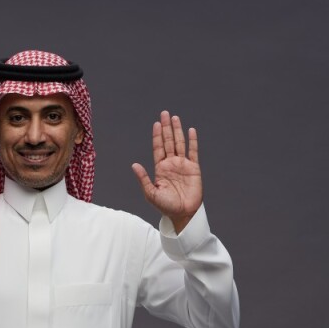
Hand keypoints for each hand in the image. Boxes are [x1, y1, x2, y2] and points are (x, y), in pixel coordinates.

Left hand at [131, 110, 202, 232]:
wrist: (183, 214)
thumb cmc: (166, 207)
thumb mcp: (151, 194)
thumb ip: (143, 179)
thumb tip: (134, 165)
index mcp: (160, 169)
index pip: (158, 148)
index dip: (157, 136)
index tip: (156, 124)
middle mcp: (171, 164)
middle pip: (168, 142)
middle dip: (167, 128)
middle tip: (165, 113)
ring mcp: (183, 165)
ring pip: (180, 143)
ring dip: (177, 130)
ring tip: (175, 118)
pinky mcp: (194, 168)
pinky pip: (193, 152)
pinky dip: (192, 141)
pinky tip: (191, 130)